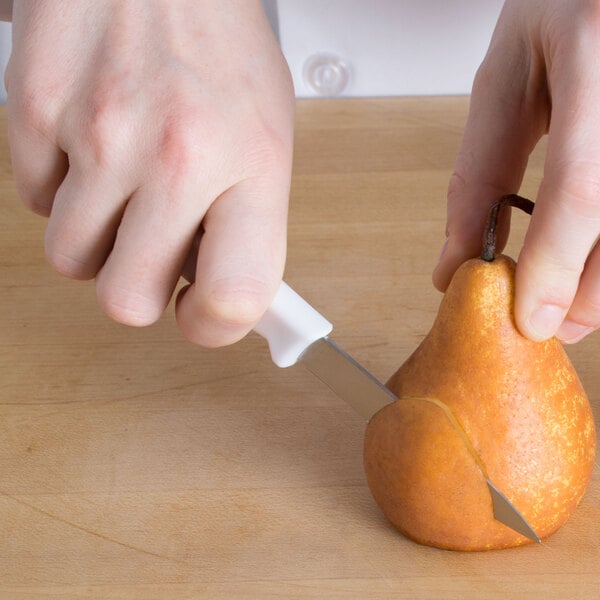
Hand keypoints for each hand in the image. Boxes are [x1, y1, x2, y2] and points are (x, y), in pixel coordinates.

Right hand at [6, 0, 294, 346]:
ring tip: (126, 186)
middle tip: (156, 249)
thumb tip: (222, 294)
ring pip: (72, 259)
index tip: (202, 314)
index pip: (235, 295)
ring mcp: (100, 134)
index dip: (214, 327)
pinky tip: (93, 146)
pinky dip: (64, 190)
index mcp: (252, 164)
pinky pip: (35, 202)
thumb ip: (250, 225)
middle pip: (128, 301)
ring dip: (99, 239)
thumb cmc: (219, 50)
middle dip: (141, 287)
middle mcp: (177, 155)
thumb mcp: (266, 139)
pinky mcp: (37, 112)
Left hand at [433, 0, 599, 343]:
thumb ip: (483, 167)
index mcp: (595, 54)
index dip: (558, 263)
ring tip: (575, 305)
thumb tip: (456, 259)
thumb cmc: (563, 8)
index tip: (532, 320)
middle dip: (593, 289)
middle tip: (556, 326)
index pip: (582, 184)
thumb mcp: (508, 77)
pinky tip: (591, 260)